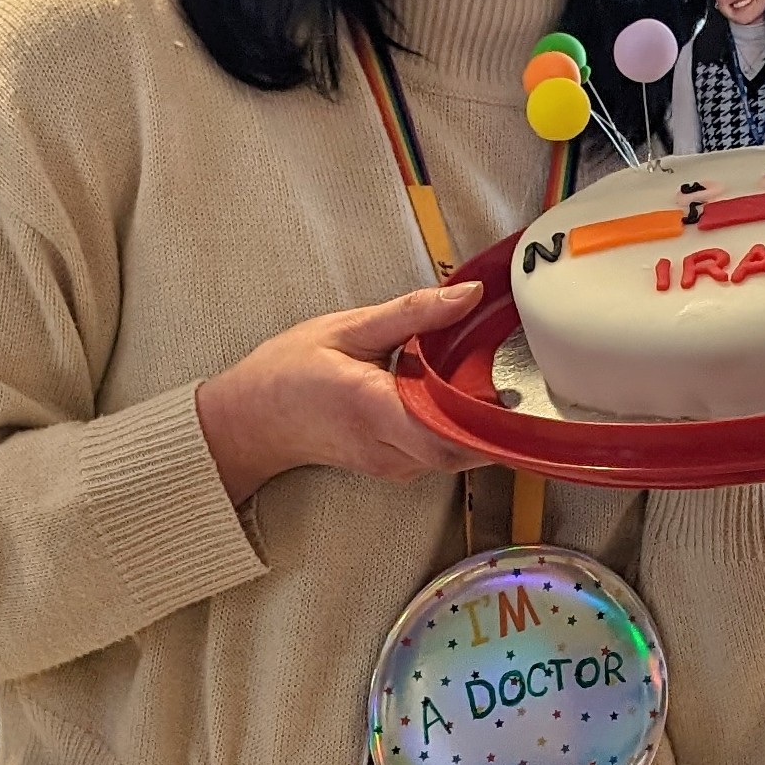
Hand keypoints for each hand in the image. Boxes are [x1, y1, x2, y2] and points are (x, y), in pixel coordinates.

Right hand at [193, 281, 481, 503]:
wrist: (250, 419)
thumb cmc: (289, 371)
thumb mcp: (349, 327)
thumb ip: (414, 313)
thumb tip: (468, 296)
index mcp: (372, 406)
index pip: (445, 430)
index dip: (487, 416)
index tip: (513, 388)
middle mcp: (384, 446)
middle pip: (460, 450)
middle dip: (491, 421)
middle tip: (509, 381)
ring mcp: (389, 465)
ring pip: (454, 457)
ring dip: (475, 425)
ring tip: (481, 384)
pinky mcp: (393, 468)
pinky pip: (438, 456)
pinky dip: (455, 431)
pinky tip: (453, 401)